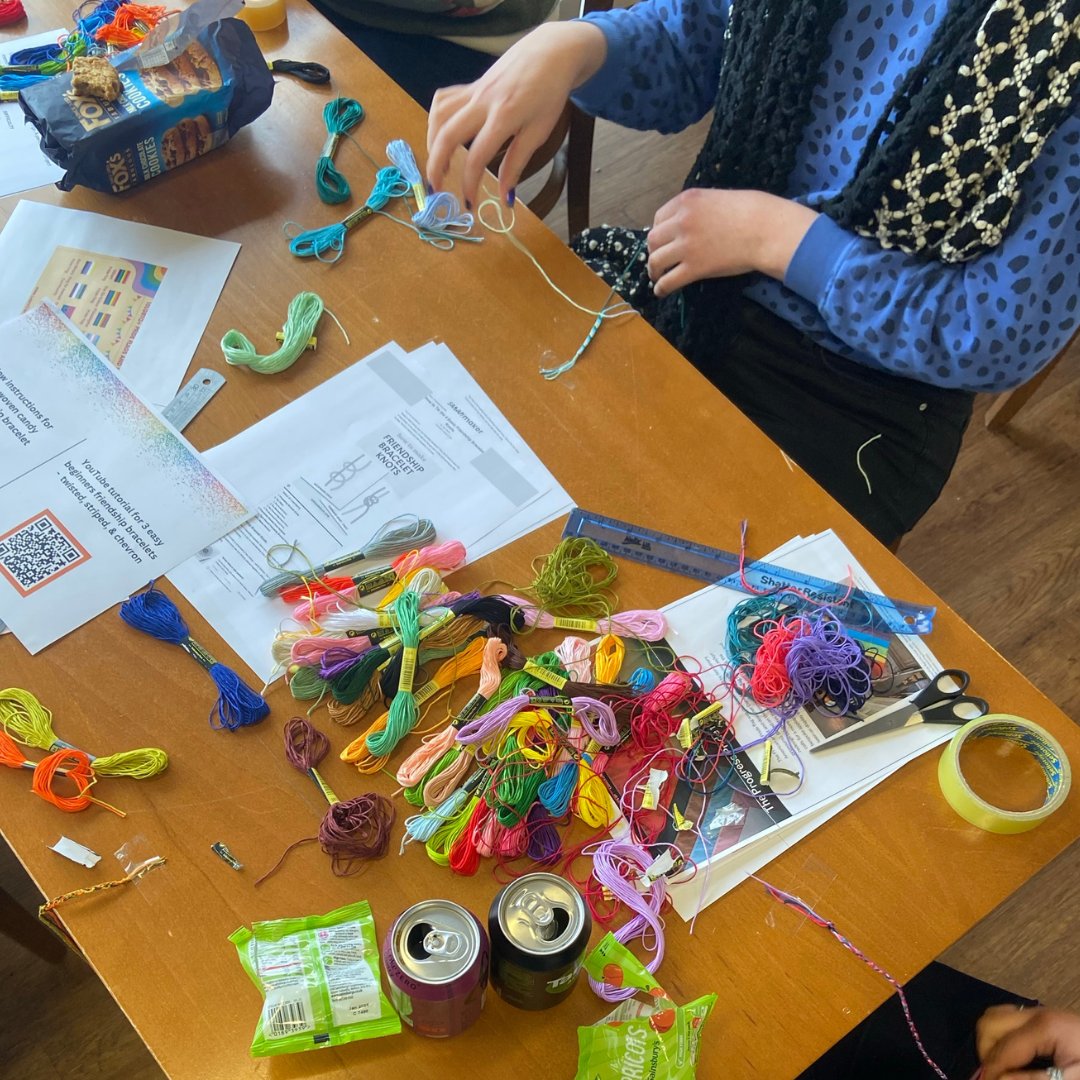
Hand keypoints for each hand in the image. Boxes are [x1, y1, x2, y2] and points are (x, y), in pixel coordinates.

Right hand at [426, 21, 606, 208]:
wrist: (550, 53)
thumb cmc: (549, 94)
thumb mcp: (539, 132)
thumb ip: (517, 163)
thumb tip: (504, 196)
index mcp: (503, 117)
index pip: (476, 157)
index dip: (468, 184)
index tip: (469, 204)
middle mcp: (482, 102)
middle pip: (446, 135)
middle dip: (435, 166)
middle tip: (435, 189)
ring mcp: (473, 91)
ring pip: (438, 116)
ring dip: (431, 142)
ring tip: (437, 165)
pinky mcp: (470, 85)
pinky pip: (444, 101)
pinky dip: (436, 120)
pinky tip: (441, 135)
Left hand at [646, 188, 818, 297]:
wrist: (766, 229)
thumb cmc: (753, 210)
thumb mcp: (719, 198)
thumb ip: (700, 208)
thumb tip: (693, 222)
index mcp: (687, 200)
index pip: (659, 218)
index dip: (658, 231)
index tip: (662, 240)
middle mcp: (681, 221)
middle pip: (653, 239)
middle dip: (652, 251)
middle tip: (658, 260)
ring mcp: (686, 246)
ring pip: (656, 261)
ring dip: (653, 271)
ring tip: (657, 277)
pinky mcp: (694, 268)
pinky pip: (669, 281)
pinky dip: (661, 288)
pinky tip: (661, 292)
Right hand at [978, 1005, 1079, 1078]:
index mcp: (1043, 1027)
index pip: (1003, 1049)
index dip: (992, 1072)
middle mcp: (1035, 1013)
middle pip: (989, 1024)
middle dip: (986, 1053)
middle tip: (995, 1077)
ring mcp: (1037, 1013)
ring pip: (994, 1017)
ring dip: (990, 1042)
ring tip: (1000, 1068)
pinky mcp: (1042, 1019)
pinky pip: (1007, 1018)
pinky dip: (1000, 1035)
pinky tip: (1010, 1056)